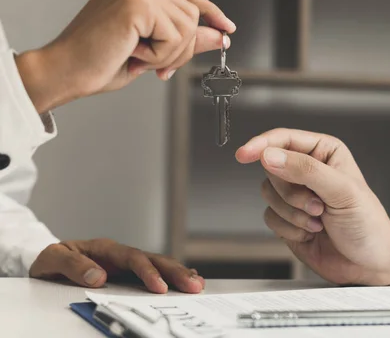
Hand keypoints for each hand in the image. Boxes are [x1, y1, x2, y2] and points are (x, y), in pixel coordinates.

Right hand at [16, 0, 234, 113]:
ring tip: (139, 57)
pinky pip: (175, 35)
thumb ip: (186, 39)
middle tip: (158, 66)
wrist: (67, 72)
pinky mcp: (137, 2)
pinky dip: (160, 55)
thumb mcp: (153, 50)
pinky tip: (134, 54)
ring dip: (170, 54)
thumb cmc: (99, 62)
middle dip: (182, 48)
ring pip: (187, 25)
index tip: (227, 28)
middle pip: (191, 12)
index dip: (209, 12)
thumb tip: (221, 35)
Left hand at [30, 239, 202, 293]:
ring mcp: (125, 262)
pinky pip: (153, 272)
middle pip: (153, 258)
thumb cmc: (49, 258)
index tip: (160, 288)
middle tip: (193, 285)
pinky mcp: (126, 272)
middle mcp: (119, 253)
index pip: (132, 257)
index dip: (148, 272)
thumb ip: (74, 266)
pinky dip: (170, 275)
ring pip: (158, 264)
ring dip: (178, 273)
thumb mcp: (52, 259)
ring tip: (197, 284)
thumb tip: (99, 277)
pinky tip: (184, 281)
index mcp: (105, 248)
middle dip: (175, 272)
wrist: (44, 258)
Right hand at [236, 128, 389, 284]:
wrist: (370, 263)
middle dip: (291, 192)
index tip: (244, 155)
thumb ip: (305, 169)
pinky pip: (269, 217)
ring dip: (292, 212)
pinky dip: (289, 228)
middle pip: (272, 168)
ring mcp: (296, 195)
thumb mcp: (342, 191)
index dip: (262, 145)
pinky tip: (311, 231)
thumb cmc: (368, 224)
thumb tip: (270, 156)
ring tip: (319, 219)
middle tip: (317, 205)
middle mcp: (308, 170)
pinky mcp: (288, 218)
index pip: (284, 139)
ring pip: (268, 194)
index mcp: (324, 152)